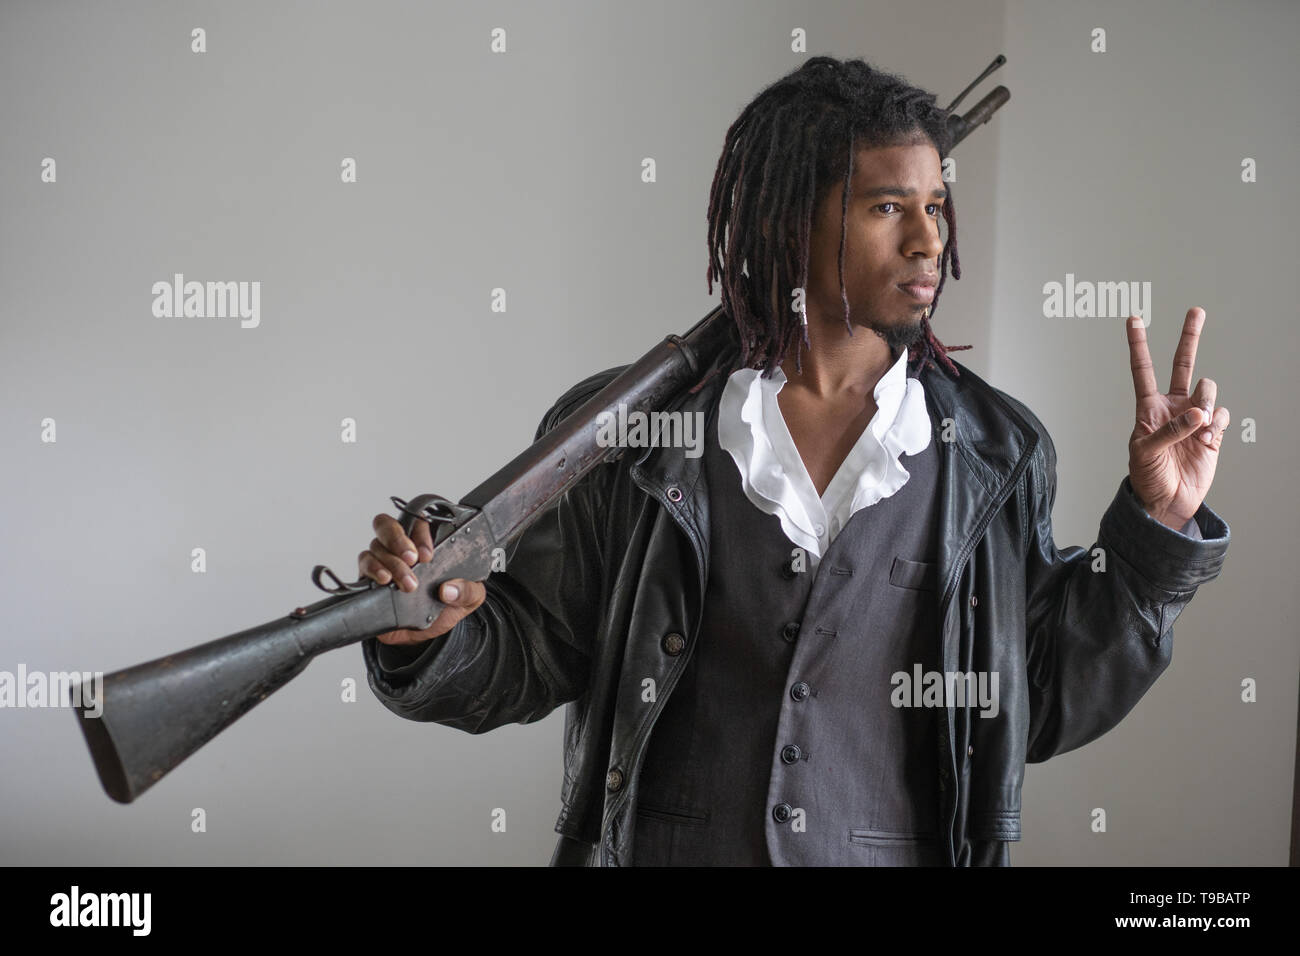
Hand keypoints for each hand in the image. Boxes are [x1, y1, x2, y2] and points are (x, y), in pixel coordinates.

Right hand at [358, 513, 486, 644]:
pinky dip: (373, 569)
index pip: (418, 522)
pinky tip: (384, 580)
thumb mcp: (469, 599)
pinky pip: (364, 564)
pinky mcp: (369, 578)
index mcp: (427, 544)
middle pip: (387, 525)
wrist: (426, 636)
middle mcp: (401, 548)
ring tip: (406, 583)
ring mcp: (383, 561)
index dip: (420, 533)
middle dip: (398, 540)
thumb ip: (467, 591)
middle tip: (411, 560)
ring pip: (376, 546)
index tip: (427, 555)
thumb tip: (449, 590)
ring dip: (391, 562)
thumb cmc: (446, 608)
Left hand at [1126, 307, 1228, 529]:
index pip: (1143, 370)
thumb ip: (1169, 430)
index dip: (1139, 345)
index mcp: (1149, 408)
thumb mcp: (1146, 453)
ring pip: (1208, 389)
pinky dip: (1216, 424)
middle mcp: (1173, 406)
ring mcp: (1194, 416)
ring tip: (1198, 428)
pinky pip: (1221, 414)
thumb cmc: (1147, 476)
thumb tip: (1198, 413)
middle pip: (1183, 364)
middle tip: (1196, 310)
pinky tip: (1207, 439)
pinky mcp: (1213, 431)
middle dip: (1190, 336)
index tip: (1133, 319)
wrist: (1168, 501)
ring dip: (1206, 403)